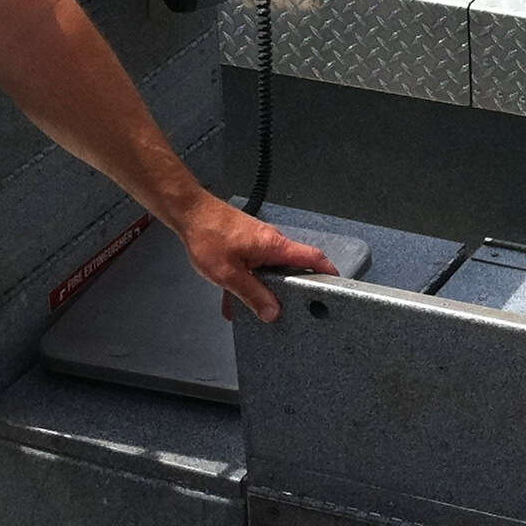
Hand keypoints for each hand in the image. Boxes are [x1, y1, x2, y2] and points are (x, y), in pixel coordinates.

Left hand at [177, 201, 335, 322]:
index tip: (336, 287)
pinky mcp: (245, 243)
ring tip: (259, 311)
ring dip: (264, 288)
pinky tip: (232, 300)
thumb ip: (252, 294)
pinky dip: (246, 282)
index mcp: (275, 246)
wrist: (189, 212)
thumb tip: (273, 313)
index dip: (327, 271)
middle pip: (293, 266)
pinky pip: (253, 267)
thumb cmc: (209, 236)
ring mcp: (258, 242)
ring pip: (270, 269)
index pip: (312, 257)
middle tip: (296, 309)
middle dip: (294, 288)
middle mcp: (271, 242)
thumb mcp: (229, 273)